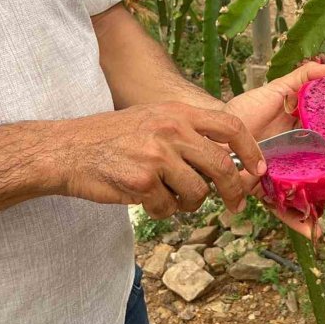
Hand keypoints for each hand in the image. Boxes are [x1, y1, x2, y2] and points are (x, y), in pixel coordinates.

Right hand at [56, 102, 264, 217]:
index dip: (250, 150)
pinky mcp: (142, 181)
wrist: (67, 149)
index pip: (230, 126)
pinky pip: (167, 208)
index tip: (257, 169)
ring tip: (169, 196)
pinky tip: (145, 199)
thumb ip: (189, 133)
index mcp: (179, 113)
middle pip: (221, 165)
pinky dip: (160, 210)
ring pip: (197, 193)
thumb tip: (228, 160)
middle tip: (234, 204)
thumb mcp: (155, 119)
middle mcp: (172, 130)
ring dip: (188, 203)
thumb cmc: (113, 137)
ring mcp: (157, 156)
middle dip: (233, 190)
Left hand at [223, 62, 324, 237]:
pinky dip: (301, 223)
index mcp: (315, 132)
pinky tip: (315, 232)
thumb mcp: (279, 89)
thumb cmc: (248, 110)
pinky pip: (288, 211)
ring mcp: (294, 175)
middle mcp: (310, 155)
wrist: (216, 130)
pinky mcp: (274, 192)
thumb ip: (308, 77)